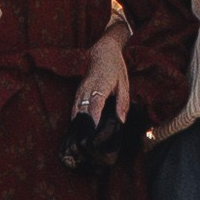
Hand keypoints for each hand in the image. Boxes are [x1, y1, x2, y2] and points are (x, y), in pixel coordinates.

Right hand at [61, 28, 140, 176]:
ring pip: (76, 112)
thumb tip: (121, 121)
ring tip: (82, 144)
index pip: (95, 106)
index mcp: (100, 86)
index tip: (93, 136)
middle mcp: (87, 89)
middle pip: (82, 112)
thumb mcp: (124, 84)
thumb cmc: (115, 68)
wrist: (102, 52)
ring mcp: (80, 91)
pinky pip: (75, 109)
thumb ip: (122, 103)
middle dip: (84, 130)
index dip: (93, 121)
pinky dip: (76, 121)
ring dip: (79, 127)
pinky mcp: (77, 93)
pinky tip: (79, 132)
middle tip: (88, 147)